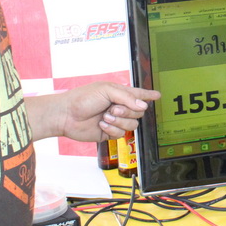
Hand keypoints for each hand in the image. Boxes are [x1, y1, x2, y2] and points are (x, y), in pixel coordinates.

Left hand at [28, 82, 160, 141]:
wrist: (67, 115)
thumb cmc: (83, 98)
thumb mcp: (106, 91)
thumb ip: (127, 97)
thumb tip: (143, 107)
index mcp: (119, 93)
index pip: (138, 94)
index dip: (148, 95)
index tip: (158, 95)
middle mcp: (119, 107)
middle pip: (138, 112)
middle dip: (127, 112)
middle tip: (113, 109)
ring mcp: (115, 120)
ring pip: (132, 125)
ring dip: (119, 122)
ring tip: (105, 117)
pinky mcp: (109, 133)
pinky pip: (121, 134)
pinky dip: (112, 129)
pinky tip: (101, 125)